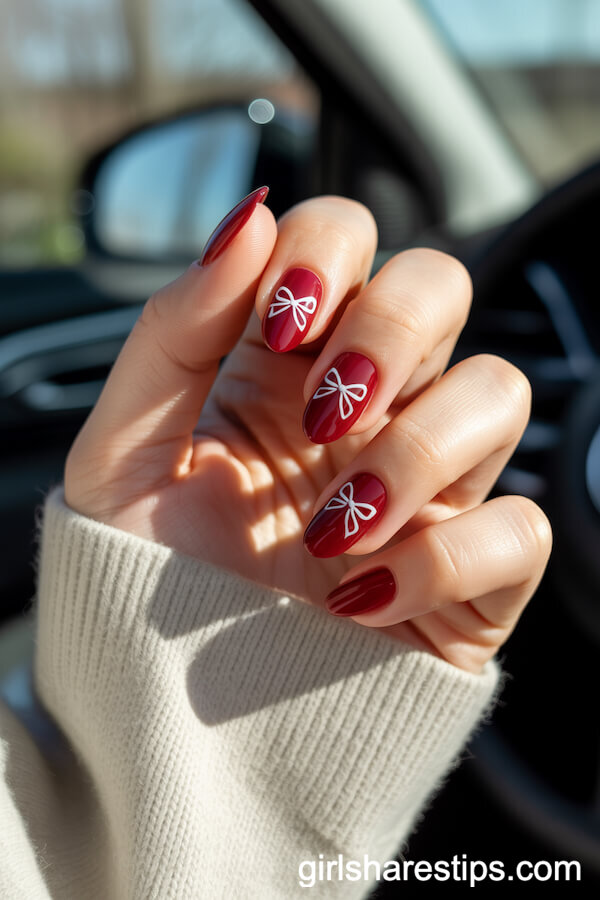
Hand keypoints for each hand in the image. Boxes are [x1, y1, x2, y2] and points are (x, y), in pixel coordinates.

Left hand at [65, 190, 550, 672]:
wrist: (184, 714)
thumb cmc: (147, 582)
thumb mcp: (121, 454)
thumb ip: (173, 331)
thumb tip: (250, 220)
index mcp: (283, 364)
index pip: (345, 236)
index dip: (327, 255)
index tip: (283, 330)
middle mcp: (367, 405)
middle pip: (443, 284)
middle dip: (392, 334)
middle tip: (328, 413)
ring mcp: (427, 482)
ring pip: (500, 392)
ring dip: (417, 456)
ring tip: (334, 531)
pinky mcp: (472, 568)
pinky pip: (520, 525)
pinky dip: (443, 562)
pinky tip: (365, 599)